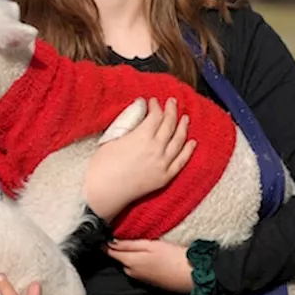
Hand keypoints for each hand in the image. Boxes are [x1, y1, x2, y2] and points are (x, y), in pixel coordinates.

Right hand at [85, 97, 195, 219]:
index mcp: (142, 137)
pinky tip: (192, 142)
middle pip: (169, 125)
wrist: (104, 193)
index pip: (156, 116)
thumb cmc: (102, 166)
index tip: (153, 101)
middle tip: (172, 102)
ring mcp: (163, 164)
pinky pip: (181, 161)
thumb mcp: (112, 139)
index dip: (156, 106)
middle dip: (171, 111)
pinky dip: (188, 150)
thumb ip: (127, 125)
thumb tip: (138, 113)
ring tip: (185, 117)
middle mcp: (156, 149)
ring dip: (183, 127)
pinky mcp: (164, 177)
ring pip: (179, 141)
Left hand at [107, 239, 193, 292]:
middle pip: (118, 259)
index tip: (101, 235)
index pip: (111, 252)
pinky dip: (135, 263)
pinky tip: (144, 256)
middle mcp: (132, 272)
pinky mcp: (148, 282)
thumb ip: (130, 244)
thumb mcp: (150, 245)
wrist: (191, 276)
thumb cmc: (172, 257)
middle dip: (115, 249)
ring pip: (127, 265)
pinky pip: (136, 270)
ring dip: (126, 256)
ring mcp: (140, 278)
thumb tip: (111, 242)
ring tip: (131, 245)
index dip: (105, 244)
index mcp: (130, 261)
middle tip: (116, 236)